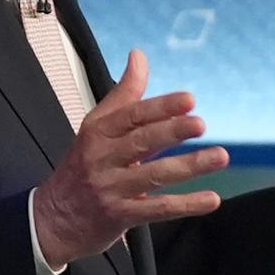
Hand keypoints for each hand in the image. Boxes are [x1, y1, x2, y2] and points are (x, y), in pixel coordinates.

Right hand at [32, 56, 227, 264]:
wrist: (54, 218)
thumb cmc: (82, 167)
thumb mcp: (96, 127)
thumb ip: (124, 94)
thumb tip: (139, 55)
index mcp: (98, 132)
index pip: (131, 116)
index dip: (160, 107)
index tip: (188, 100)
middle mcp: (103, 158)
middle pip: (141, 142)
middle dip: (172, 131)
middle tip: (200, 124)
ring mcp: (111, 188)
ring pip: (154, 175)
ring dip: (189, 166)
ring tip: (220, 156)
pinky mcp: (120, 216)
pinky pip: (157, 209)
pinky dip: (186, 205)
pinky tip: (211, 199)